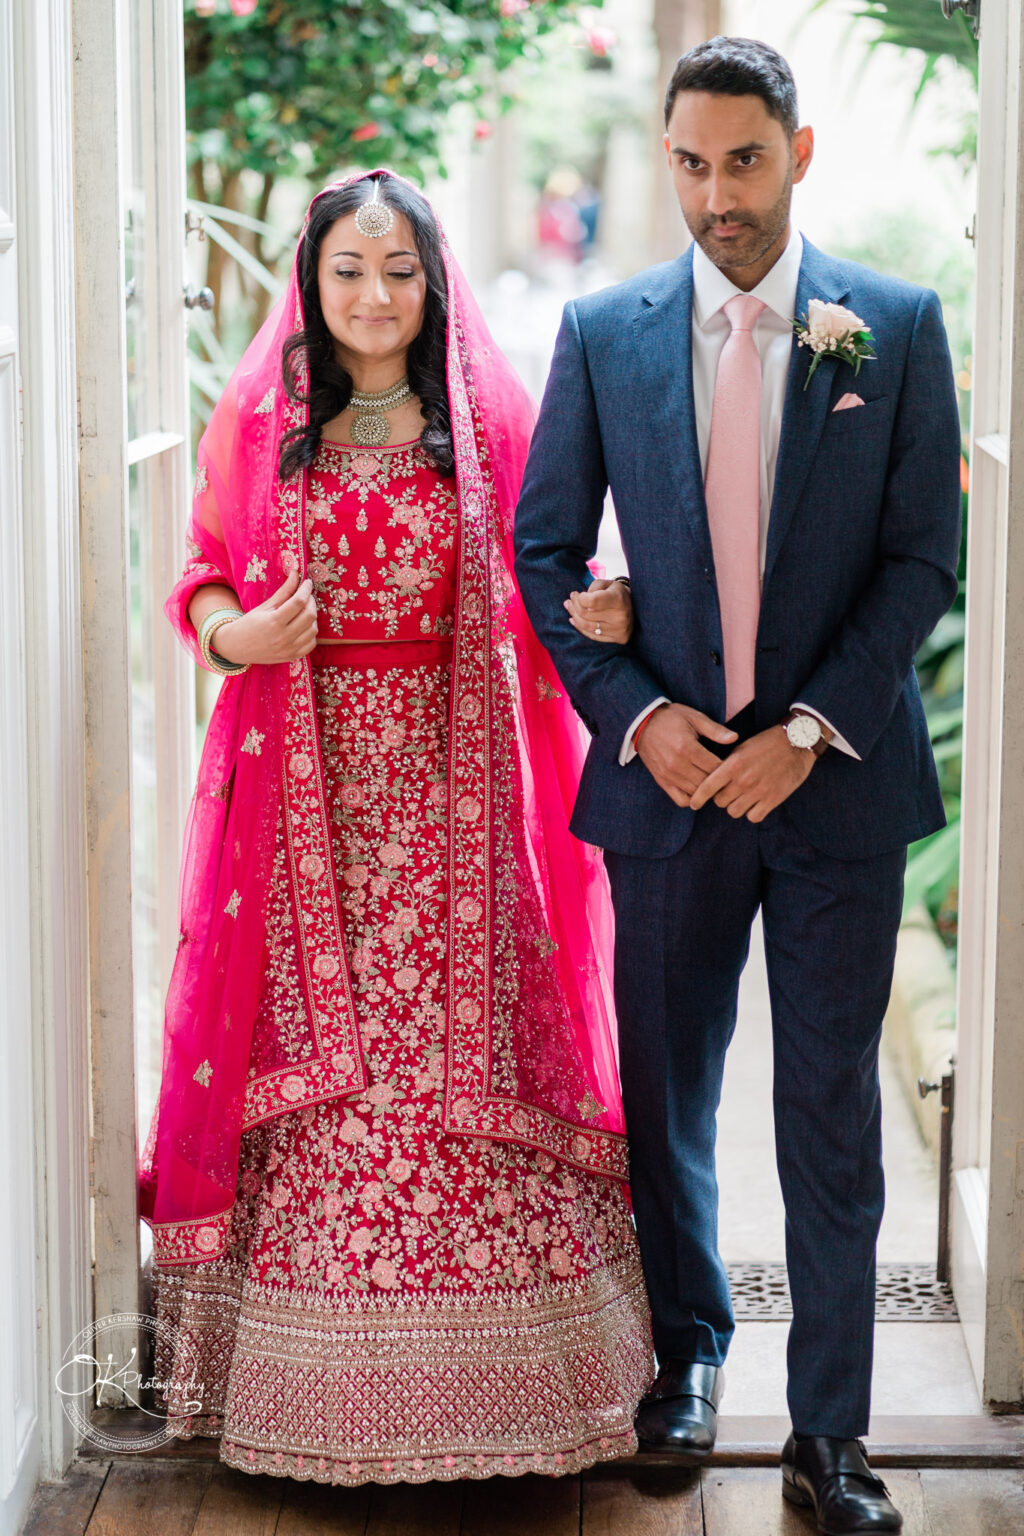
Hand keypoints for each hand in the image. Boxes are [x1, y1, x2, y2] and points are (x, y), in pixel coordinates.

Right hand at [214, 568, 318, 664]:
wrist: (237, 647)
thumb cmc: (250, 623)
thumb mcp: (265, 606)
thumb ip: (284, 591)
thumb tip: (296, 573)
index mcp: (274, 621)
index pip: (298, 602)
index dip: (306, 589)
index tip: (307, 582)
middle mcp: (283, 637)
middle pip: (310, 615)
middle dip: (311, 601)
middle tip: (306, 596)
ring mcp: (289, 649)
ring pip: (313, 629)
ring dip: (312, 617)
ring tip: (303, 610)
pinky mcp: (292, 656)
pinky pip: (311, 643)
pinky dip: (311, 633)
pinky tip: (303, 626)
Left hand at [563, 578, 632, 643]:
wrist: (634, 606)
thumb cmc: (615, 592)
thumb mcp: (606, 583)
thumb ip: (592, 588)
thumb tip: (579, 601)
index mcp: (618, 599)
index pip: (591, 602)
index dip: (579, 598)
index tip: (578, 594)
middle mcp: (620, 616)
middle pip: (586, 614)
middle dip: (574, 605)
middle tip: (570, 599)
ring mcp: (619, 629)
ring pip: (587, 626)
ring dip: (574, 616)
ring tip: (569, 607)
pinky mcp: (618, 638)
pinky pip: (592, 635)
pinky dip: (580, 628)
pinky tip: (574, 620)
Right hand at [635, 703, 738, 807]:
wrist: (642, 723)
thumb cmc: (671, 718)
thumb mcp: (694, 717)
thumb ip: (715, 730)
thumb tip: (735, 738)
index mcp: (686, 747)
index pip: (715, 767)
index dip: (728, 767)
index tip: (733, 764)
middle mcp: (676, 764)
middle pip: (707, 782)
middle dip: (720, 780)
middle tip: (727, 775)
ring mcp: (668, 775)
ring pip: (696, 793)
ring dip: (707, 790)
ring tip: (715, 782)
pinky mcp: (661, 781)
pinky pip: (681, 800)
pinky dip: (692, 799)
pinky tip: (698, 789)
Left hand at [688, 726, 815, 820]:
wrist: (797, 742)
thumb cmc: (767, 743)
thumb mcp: (742, 747)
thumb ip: (727, 764)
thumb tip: (712, 778)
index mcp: (733, 764)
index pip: (708, 786)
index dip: (698, 797)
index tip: (693, 804)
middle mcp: (743, 780)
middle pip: (720, 802)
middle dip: (722, 798)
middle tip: (729, 792)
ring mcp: (758, 791)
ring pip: (734, 812)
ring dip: (737, 806)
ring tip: (743, 797)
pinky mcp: (773, 799)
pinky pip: (753, 817)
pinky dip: (753, 812)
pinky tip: (756, 803)